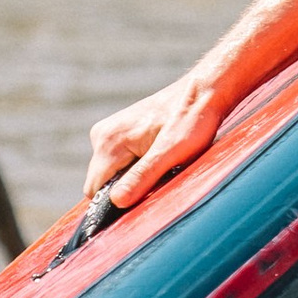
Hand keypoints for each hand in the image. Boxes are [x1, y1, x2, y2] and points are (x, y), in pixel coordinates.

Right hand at [85, 67, 227, 211]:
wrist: (202, 94)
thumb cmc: (191, 121)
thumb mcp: (170, 153)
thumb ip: (141, 177)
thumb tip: (116, 202)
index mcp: (109, 141)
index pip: (95, 191)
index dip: (115, 204)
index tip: (142, 202)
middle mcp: (102, 135)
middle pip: (101, 184)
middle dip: (126, 190)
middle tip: (159, 180)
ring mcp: (109, 132)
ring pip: (111, 174)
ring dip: (133, 179)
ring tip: (161, 166)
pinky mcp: (119, 133)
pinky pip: (118, 163)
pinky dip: (136, 169)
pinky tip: (158, 159)